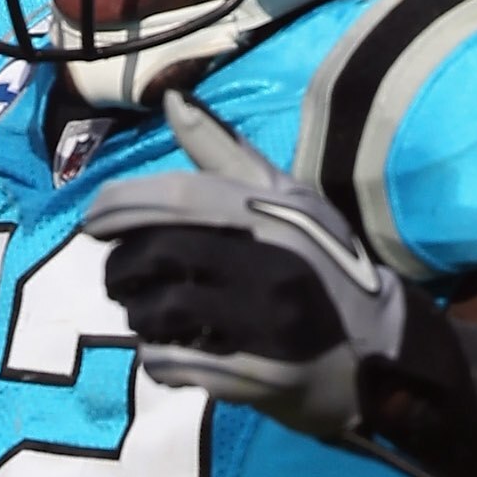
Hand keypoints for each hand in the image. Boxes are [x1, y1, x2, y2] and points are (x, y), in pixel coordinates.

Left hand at [79, 95, 476, 476]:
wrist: (384, 354)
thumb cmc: (329, 271)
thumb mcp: (290, 202)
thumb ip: (224, 156)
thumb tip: (171, 99)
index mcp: (271, 216)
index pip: (177, 200)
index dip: (121, 206)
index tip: (93, 221)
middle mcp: (267, 265)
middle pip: (157, 258)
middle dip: (123, 270)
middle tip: (124, 280)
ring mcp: (262, 325)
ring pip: (158, 314)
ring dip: (140, 317)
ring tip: (153, 316)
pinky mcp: (256, 377)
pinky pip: (174, 364)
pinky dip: (158, 359)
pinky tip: (170, 351)